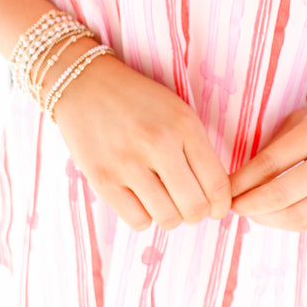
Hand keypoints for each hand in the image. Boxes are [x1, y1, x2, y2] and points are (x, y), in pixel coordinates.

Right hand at [51, 47, 231, 232]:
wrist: (85, 85)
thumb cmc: (137, 100)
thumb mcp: (177, 112)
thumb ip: (197, 149)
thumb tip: (214, 197)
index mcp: (184, 125)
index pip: (217, 183)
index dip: (221, 205)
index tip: (216, 208)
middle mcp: (158, 143)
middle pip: (195, 207)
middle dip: (197, 213)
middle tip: (190, 206)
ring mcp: (128, 163)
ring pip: (168, 219)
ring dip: (171, 215)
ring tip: (164, 200)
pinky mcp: (103, 179)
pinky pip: (138, 221)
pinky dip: (144, 216)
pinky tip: (140, 198)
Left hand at [228, 92, 306, 230]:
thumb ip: (279, 143)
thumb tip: (243, 176)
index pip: (272, 161)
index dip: (243, 180)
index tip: (225, 188)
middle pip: (283, 193)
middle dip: (250, 205)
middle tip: (231, 207)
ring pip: (298, 214)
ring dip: (267, 219)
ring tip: (250, 213)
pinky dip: (289, 222)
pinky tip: (273, 216)